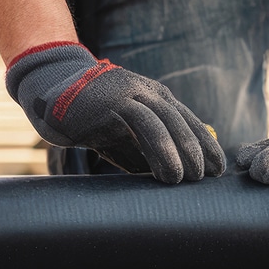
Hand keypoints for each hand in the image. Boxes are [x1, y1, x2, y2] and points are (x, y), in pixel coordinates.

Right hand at [6, 41, 225, 182]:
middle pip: (182, 121)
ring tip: (186, 179)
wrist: (50, 89)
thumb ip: (143, 150)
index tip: (218, 168)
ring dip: (180, 152)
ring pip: (165, 122)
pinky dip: (159, 149)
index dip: (205, 144)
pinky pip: (143, 125)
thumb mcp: (122, 135)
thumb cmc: (89, 117)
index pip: (187, 121)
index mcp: (154, 97)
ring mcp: (129, 94)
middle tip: (209, 178)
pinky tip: (165, 171)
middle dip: (199, 150)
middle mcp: (146, 92)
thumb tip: (167, 177)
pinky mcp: (111, 103)